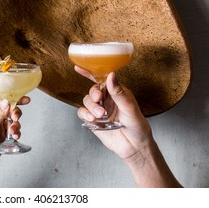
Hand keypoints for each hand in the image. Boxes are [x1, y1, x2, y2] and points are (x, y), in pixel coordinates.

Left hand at [0, 97, 29, 186]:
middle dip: (15, 115)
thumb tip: (7, 102)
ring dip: (15, 126)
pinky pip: (14, 132)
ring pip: (13, 122)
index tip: (26, 100)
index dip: (14, 100)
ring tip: (12, 133)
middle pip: (10, 111)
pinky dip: (16, 134)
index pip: (3, 102)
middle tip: (15, 119)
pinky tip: (14, 137)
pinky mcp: (4, 137)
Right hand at [74, 66, 180, 186]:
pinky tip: (93, 119)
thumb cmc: (137, 126)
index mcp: (116, 92)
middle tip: (98, 99)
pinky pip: (82, 112)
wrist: (134, 147)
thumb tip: (111, 75)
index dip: (89, 72)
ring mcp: (99, 110)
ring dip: (91, 106)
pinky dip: (85, 114)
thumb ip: (118, 92)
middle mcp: (107, 99)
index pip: (102, 79)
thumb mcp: (129, 108)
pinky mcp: (93, 120)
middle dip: (93, 94)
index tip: (78, 67)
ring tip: (100, 115)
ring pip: (86, 101)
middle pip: (92, 90)